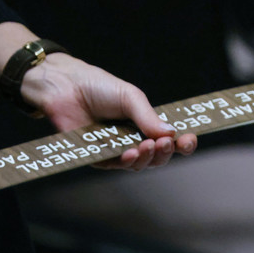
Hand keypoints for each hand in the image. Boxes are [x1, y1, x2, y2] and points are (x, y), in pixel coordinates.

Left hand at [20, 53, 197, 170]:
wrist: (65, 88)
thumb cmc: (97, 87)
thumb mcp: (130, 97)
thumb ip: (148, 116)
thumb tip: (171, 134)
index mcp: (145, 124)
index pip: (169, 139)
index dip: (182, 143)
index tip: (189, 140)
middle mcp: (132, 139)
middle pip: (157, 157)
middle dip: (165, 153)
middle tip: (166, 143)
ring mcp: (115, 150)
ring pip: (139, 164)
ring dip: (147, 158)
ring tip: (148, 146)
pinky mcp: (98, 158)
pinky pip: (116, 165)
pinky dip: (127, 161)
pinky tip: (131, 152)